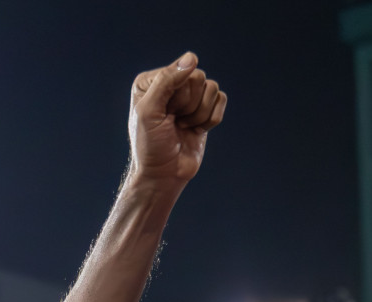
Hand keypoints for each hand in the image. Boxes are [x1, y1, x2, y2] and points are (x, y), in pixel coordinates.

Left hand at [128, 53, 226, 188]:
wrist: (163, 175)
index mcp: (151, 81)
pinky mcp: (204, 109)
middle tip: (173, 122)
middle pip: (198, 78)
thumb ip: (167, 81)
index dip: (177, 96)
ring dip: (199, 114)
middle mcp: (170, 84)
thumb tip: (192, 57)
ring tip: (182, 127)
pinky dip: (211, 119)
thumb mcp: (150, 111)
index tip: (163, 115)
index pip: (181, 71)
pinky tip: (195, 130)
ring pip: (212, 88)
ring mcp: (188, 97)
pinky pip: (221, 100)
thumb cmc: (150, 145)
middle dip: (189, 105)